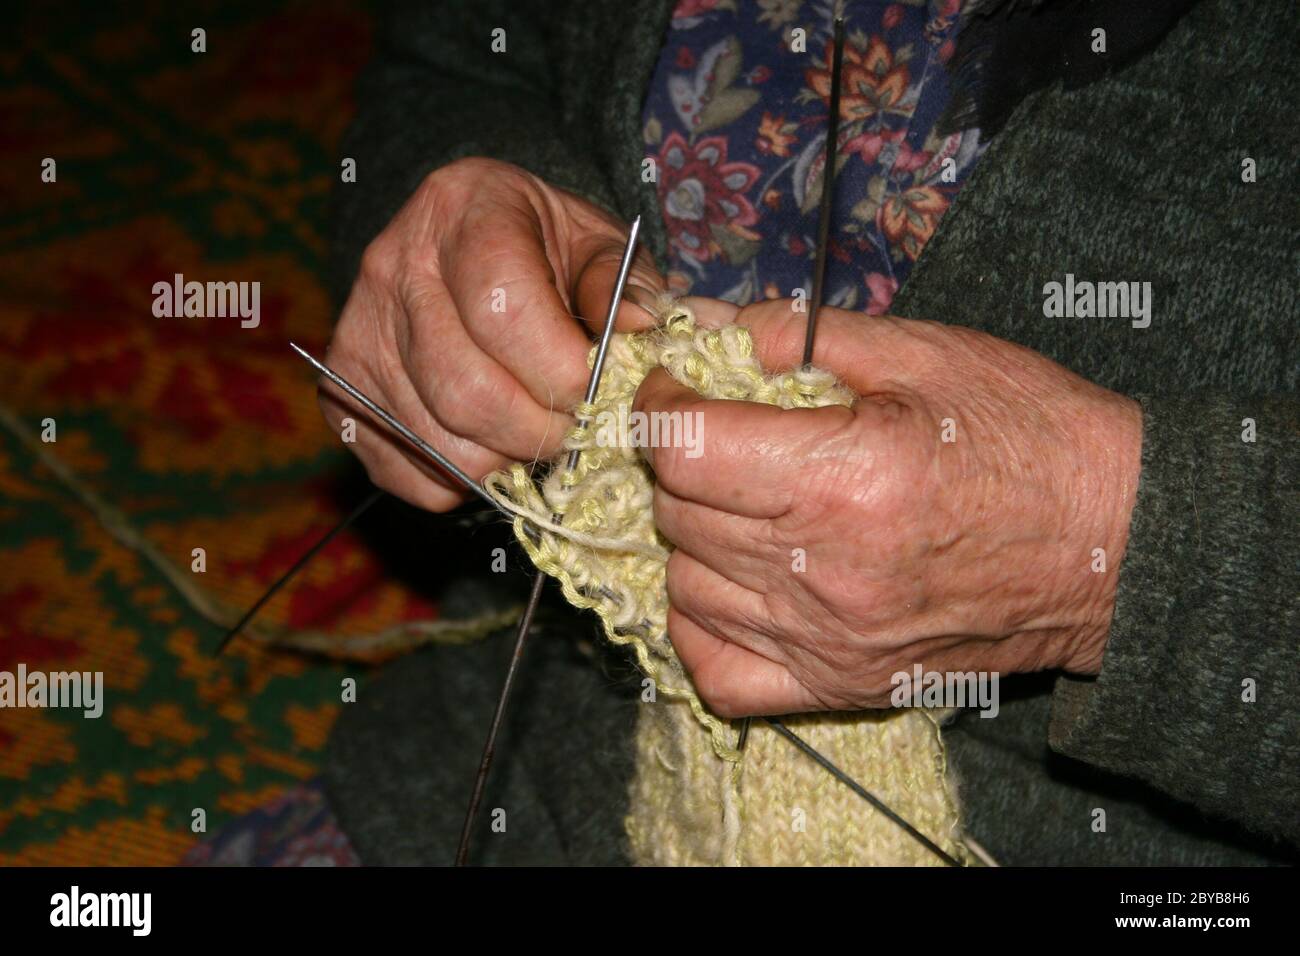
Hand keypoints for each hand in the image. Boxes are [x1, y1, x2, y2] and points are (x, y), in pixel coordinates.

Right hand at [321, 157, 662, 510]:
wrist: (470, 243)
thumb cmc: (545, 247)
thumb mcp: (595, 242)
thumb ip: (620, 284)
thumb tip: (640, 327)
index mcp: (464, 211)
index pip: (504, 311)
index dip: (562, 371)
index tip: (598, 392)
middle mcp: (394, 267)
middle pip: (466, 388)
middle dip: (539, 431)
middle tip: (576, 431)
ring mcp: (358, 331)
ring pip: (439, 438)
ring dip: (505, 460)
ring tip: (537, 432)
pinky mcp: (343, 390)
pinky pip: (406, 469)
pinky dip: (460, 479)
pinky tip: (490, 441)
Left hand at [634, 299, 1142, 716]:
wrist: (1116, 544)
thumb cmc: (1032, 436)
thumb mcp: (929, 354)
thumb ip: (808, 337)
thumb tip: (720, 328)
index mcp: (845, 481)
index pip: (687, 452)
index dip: (659, 409)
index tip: (674, 389)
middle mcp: (826, 574)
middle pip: (679, 516)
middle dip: (681, 463)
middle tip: (717, 434)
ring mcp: (830, 642)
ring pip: (686, 588)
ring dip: (691, 536)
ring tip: (734, 502)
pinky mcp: (843, 686)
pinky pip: (718, 673)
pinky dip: (701, 624)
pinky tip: (728, 584)